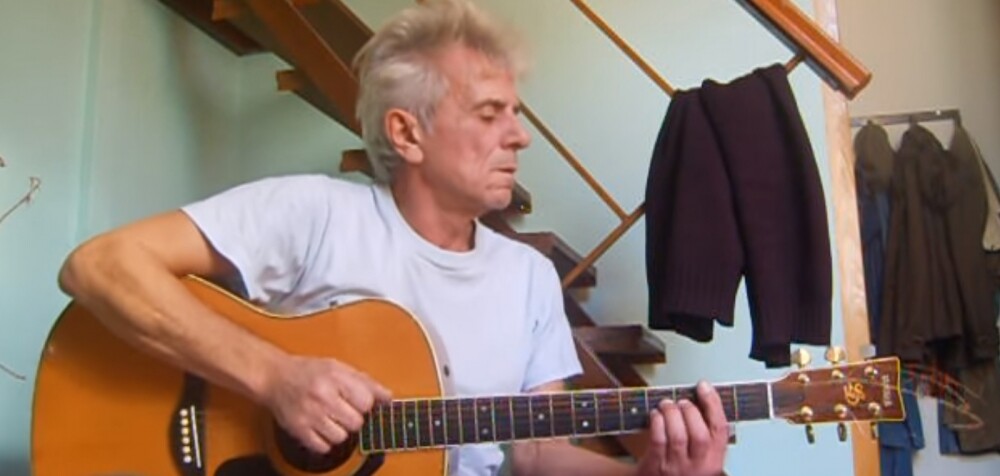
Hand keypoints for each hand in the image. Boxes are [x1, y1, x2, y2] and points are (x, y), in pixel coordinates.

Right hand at [261, 355, 391, 453]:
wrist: (274, 377)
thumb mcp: (339, 368)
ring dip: (340, 431)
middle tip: (343, 410)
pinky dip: (325, 441)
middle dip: (353, 418)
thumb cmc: (309, 371)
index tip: (358, 402)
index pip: (366, 402)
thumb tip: (388, 398)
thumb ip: (366, 383)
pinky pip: (323, 447)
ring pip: (341, 437)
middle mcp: (322, 396)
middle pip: (356, 422)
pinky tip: (321, 428)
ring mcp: (309, 414)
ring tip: (331, 418)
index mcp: (335, 377)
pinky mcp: (298, 430)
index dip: (365, 404)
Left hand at [635, 381, 728, 475]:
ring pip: (678, 435)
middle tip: (682, 401)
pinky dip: (657, 422)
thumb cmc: (678, 469)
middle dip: (690, 411)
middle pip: (699, 434)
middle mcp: (697, 467)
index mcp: (714, 462)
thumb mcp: (699, 458)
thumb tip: (701, 399)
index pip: (720, 430)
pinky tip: (656, 415)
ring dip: (672, 413)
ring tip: (667, 404)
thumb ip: (704, 435)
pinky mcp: (655, 466)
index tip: (704, 387)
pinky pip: (658, 440)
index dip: (713, 404)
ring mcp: (676, 468)